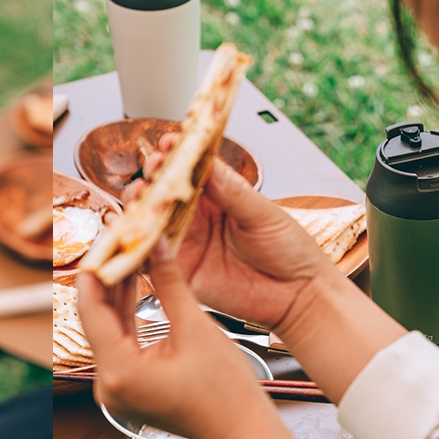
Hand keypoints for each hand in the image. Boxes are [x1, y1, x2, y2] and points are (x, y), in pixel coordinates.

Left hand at [78, 241, 290, 438]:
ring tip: (123, 252)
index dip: (95, 268)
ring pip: (107, 326)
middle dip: (107, 275)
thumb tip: (154, 245)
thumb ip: (169, 282)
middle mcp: (108, 382)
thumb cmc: (226, 394)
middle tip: (114, 237)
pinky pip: (119, 340)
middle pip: (96, 316)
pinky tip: (131, 284)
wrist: (242, 431)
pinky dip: (125, 313)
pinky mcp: (128, 384)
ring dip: (116, 291)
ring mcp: (116, 386)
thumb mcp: (196, 327)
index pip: (90, 307)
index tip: (102, 238)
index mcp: (119, 370)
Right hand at [131, 136, 335, 333]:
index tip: (170, 142)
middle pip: (163, 192)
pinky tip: (139, 231)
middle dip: (153, 176)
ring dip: (140, 205)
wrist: (299, 296)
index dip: (176, 154)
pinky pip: (153, 258)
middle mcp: (197, 218)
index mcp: (218, 196)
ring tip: (140, 194)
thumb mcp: (264, 214)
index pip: (189, 169)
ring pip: (151, 221)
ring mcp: (187, 244)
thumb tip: (209, 165)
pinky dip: (140, 244)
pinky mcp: (182, 272)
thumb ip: (233, 192)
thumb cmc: (290, 251)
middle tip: (153, 168)